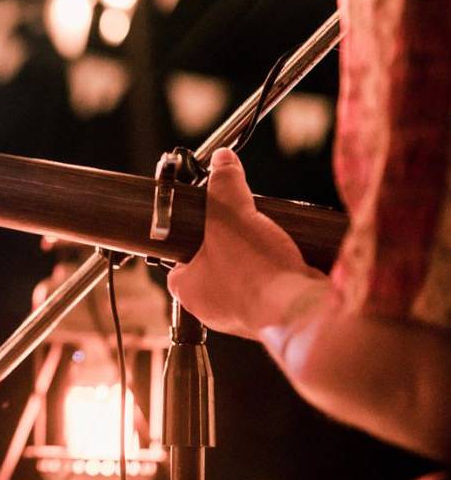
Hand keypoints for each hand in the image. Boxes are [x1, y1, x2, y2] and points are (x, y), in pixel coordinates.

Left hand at [167, 148, 329, 338]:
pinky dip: (279, 275)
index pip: (178, 259)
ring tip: (267, 240)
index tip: (206, 220)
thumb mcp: (231, 215)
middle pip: (214, 266)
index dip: (191, 236)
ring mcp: (244, 316)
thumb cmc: (255, 272)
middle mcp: (212, 308)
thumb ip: (224, 185)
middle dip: (231, 246)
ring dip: (258, 260)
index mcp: (188, 290)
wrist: (301, 312)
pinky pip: (272, 290)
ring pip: (246, 279)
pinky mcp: (275, 319)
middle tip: (242, 227)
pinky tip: (288, 259)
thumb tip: (223, 160)